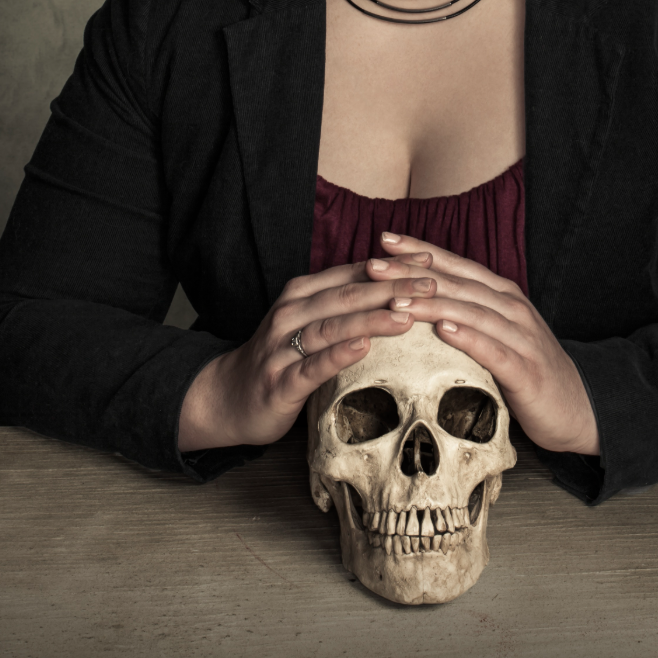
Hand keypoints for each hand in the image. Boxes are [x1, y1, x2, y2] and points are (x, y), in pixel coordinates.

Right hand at [178, 255, 437, 450]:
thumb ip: (344, 305)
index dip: (392, 265)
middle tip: (430, 283)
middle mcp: (291, 312)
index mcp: (303, 293)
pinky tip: (363, 347)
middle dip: (391, 286)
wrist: (226, 397)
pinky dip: (339, 354)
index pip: (354, 273)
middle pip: (348, 294)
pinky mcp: (279, 380)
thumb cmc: (280, 357)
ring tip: (407, 313)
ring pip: (332, 325)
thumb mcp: (310, 322)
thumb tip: (398, 287)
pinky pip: (312, 365)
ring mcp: (282, 346)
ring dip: (371, 317)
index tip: (429, 260)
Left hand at [371, 233, 599, 455]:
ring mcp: (522, 335)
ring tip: (396, 299)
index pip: (454, 265)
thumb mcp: (495, 332)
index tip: (384, 239)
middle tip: (374, 264)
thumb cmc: (527, 368)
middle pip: (456, 283)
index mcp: (501, 294)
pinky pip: (495, 349)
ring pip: (471, 311)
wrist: (579, 406)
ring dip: (432, 304)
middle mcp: (511, 307)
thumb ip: (465, 313)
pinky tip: (444, 330)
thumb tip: (413, 300)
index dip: (419, 250)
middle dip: (412, 272)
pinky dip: (469, 337)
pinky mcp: (527, 369)